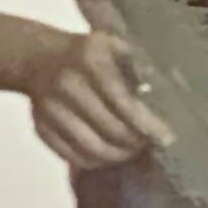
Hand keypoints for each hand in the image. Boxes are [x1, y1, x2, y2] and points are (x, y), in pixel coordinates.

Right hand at [23, 30, 176, 169]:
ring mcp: (49, 107)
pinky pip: (71, 155)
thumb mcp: (116, 46)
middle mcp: (66, 84)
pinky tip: (107, 153)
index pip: (124, 102)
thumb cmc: (90, 54)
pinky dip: (93, 161)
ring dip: (117, 156)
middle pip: (110, 129)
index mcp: (89, 60)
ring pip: (91, 148)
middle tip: (148, 144)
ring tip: (129, 151)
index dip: (148, 125)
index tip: (167, 139)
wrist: (38, 57)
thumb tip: (168, 101)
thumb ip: (140, 68)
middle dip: (135, 143)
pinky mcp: (39, 126)